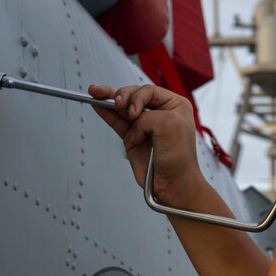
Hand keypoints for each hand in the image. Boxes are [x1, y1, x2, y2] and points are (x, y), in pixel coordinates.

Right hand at [88, 84, 205, 204]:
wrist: (172, 183)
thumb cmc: (180, 158)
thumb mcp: (169, 126)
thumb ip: (147, 116)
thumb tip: (133, 120)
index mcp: (174, 105)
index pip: (149, 91)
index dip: (138, 98)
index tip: (135, 113)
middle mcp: (159, 113)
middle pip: (134, 96)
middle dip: (123, 97)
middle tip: (118, 104)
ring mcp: (144, 126)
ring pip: (123, 108)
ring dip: (108, 99)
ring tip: (95, 92)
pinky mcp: (133, 138)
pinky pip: (117, 121)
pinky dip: (106, 113)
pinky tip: (97, 103)